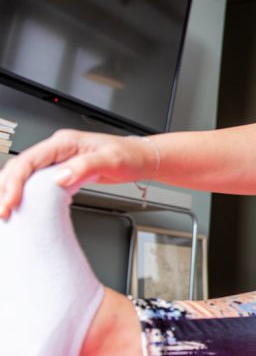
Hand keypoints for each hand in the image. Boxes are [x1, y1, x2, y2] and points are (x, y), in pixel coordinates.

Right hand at [0, 130, 153, 218]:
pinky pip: (36, 181)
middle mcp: (57, 149)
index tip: (10, 201)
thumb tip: (60, 177)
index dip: (15, 181)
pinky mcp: (62, 170)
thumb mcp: (112, 160)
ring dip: (11, 191)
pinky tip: (21, 206)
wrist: (142, 158)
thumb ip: (86, 167)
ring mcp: (58, 160)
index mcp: (64, 142)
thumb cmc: (130, 155)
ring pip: (24, 174)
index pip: (29, 160)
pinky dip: (25, 193)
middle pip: (19, 166)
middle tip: (2, 212)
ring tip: (6, 211)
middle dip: (6, 188)